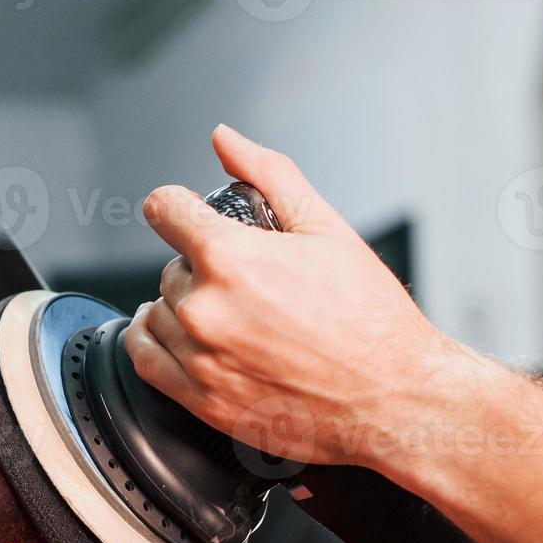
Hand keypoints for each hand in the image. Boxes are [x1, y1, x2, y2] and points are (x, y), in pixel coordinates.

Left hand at [126, 124, 480, 468]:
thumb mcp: (327, 229)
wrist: (396, 398)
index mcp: (231, 260)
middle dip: (200, 268)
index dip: (179, 206)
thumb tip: (225, 139)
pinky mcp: (203, 403)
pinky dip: (155, 343)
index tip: (187, 215)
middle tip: (247, 283)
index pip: (164, 209)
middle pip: (170, 268)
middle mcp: (206, 311)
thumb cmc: (373, 321)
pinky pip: (146, 362)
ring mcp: (201, 361)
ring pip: (157, 315)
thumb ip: (269, 176)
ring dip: (182, 308)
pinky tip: (180, 336)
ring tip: (228, 314)